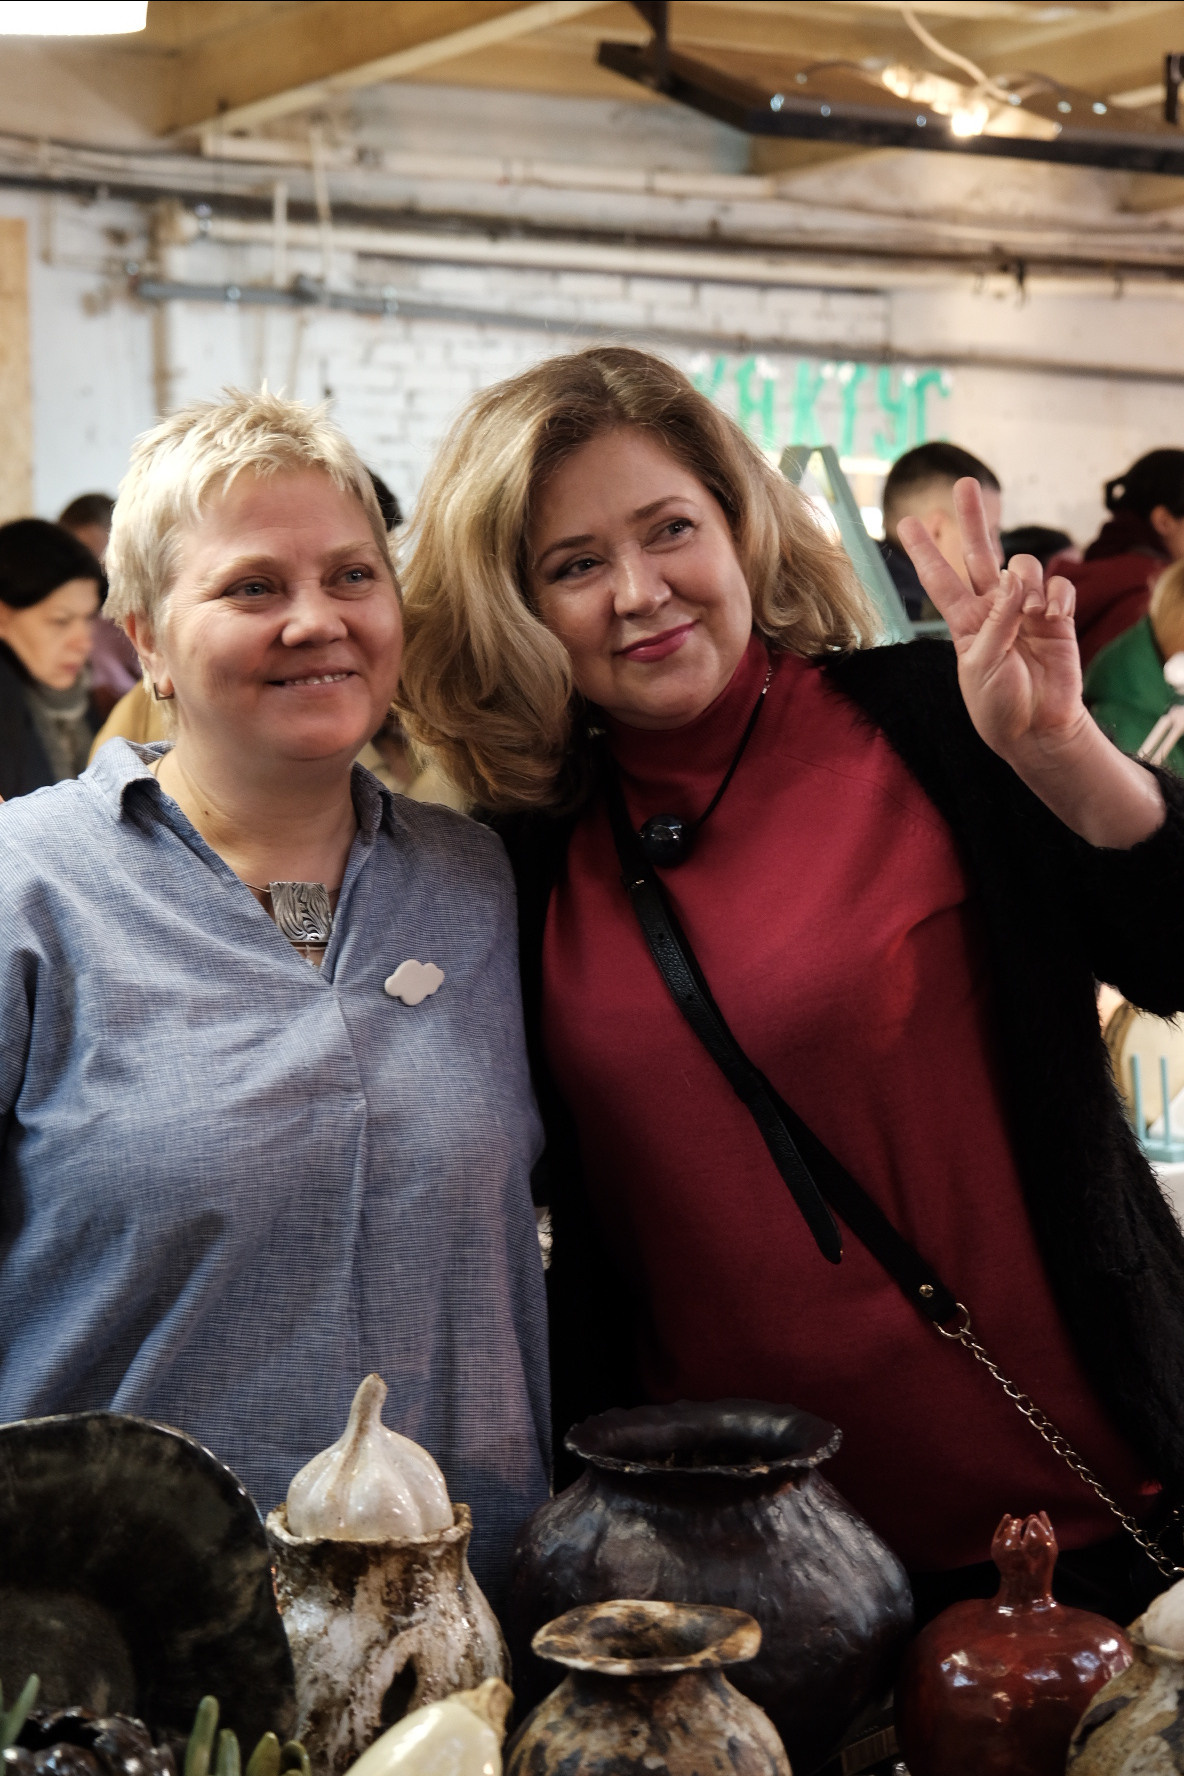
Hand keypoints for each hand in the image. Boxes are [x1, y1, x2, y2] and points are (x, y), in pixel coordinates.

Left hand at [897, 477, 1083, 767]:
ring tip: (1033, 614)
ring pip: (1023, 566)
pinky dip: (1057, 598)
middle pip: (979, 552)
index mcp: (965, 622)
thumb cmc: (999, 705)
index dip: (925, 551)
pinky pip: (1059, 588)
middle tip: (963, 483)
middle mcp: (993, 608)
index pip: (940, 579)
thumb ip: (996, 621)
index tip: (907, 521)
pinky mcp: (1057, 617)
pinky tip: (1054, 618)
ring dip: (1028, 583)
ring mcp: (1026, 609)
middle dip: (972, 518)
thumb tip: (1014, 579)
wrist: (1036, 730)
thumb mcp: (981, 665)